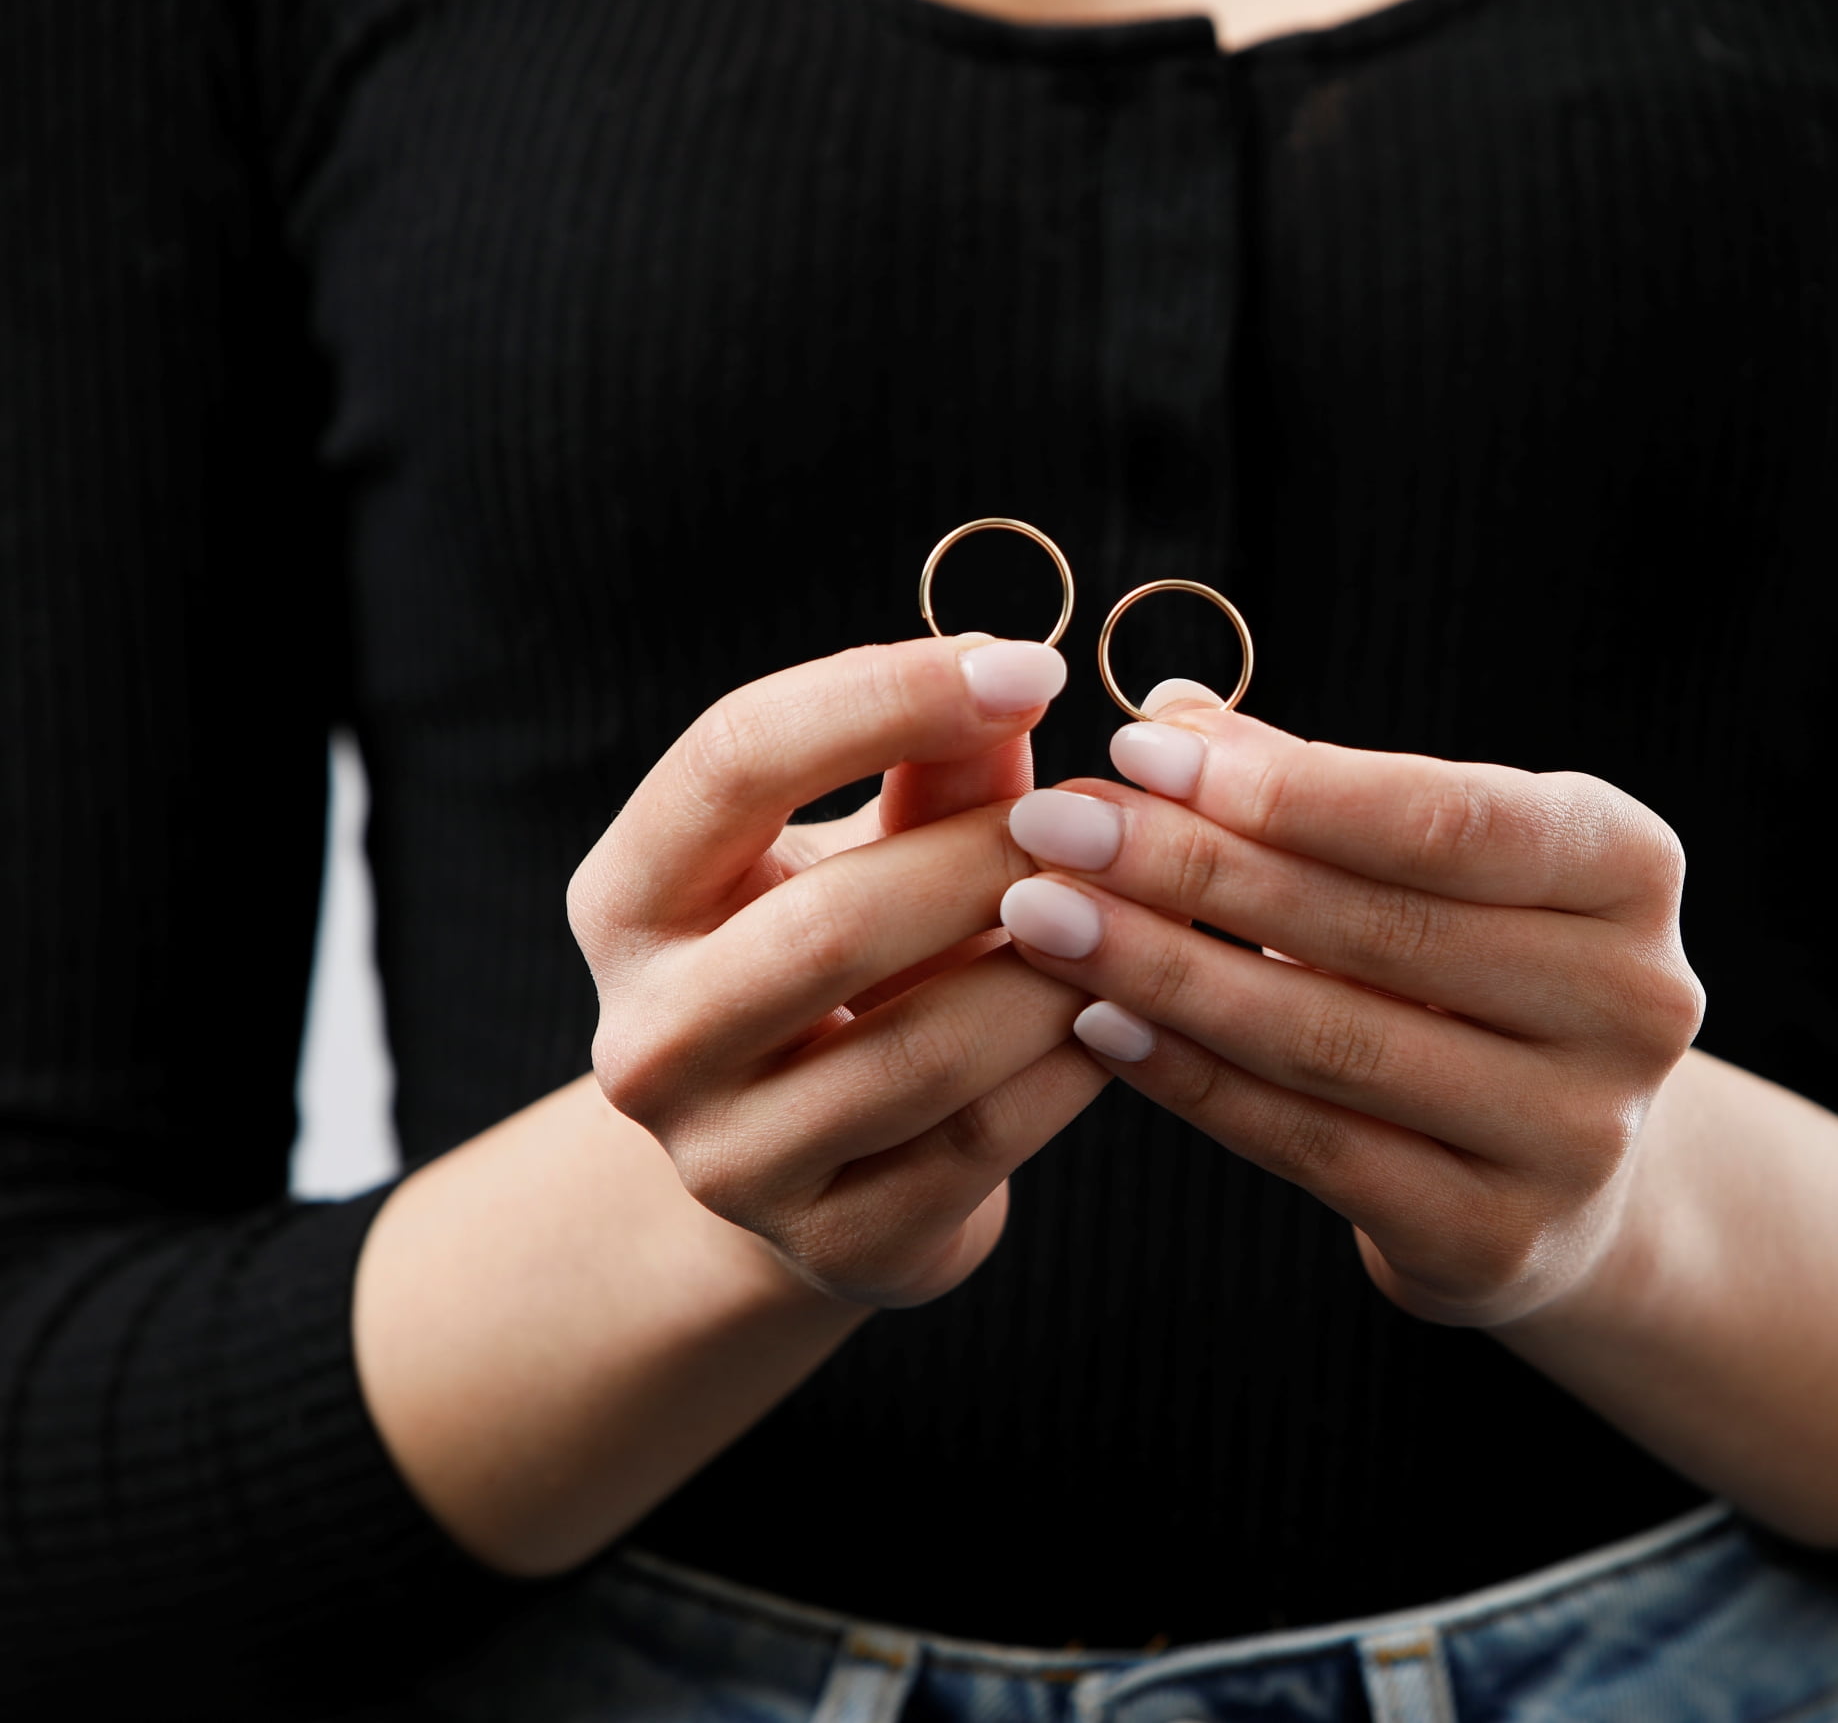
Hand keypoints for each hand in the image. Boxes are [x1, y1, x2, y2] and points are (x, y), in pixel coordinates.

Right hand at [567, 634, 1107, 1309]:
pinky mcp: (834, 1246)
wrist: (825, 1169)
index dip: (886, 697)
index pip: (731, 761)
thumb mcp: (867, 848)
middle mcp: (645, 1040)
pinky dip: (1071, 1068)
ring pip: (920, 1052)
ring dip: (1054, 973)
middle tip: (1107, 821)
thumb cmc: (851, 961)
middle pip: (831, 922)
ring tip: (1137, 915)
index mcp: (627, 901)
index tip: (1035, 664)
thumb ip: (932, 771)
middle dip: (993, 860)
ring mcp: (728, 1162)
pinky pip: (980, 1144)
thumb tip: (1014, 681)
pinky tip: (1126, 1013)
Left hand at [992, 689, 1705, 1328]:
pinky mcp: (1495, 1240)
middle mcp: (1634, 1002)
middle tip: (1052, 828)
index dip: (1287, 787)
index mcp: (1632, 870)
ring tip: (1042, 918)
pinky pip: (1311, 1147)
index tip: (1139, 749)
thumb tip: (1172, 710)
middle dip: (1192, 870)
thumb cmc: (1476, 967)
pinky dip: (1192, 1082)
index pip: (1447, 819)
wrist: (1564, 1173)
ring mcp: (1576, 1136)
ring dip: (1165, 973)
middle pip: (1377, 927)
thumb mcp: (1435, 860)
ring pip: (1331, 1042)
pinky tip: (1097, 1026)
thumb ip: (1316, 787)